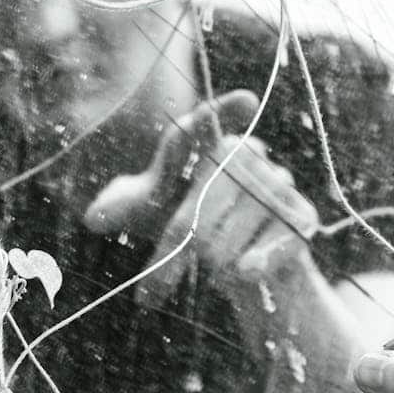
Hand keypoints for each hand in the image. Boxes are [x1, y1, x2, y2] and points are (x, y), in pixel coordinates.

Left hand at [84, 90, 318, 269]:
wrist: (239, 265)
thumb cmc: (187, 224)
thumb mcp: (149, 216)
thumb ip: (121, 209)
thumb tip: (93, 217)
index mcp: (206, 144)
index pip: (203, 129)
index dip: (224, 113)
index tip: (247, 102)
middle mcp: (246, 155)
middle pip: (206, 194)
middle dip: (177, 243)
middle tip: (150, 289)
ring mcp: (278, 184)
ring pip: (239, 222)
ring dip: (216, 258)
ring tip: (210, 270)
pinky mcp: (300, 217)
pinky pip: (279, 239)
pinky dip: (258, 261)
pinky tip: (245, 274)